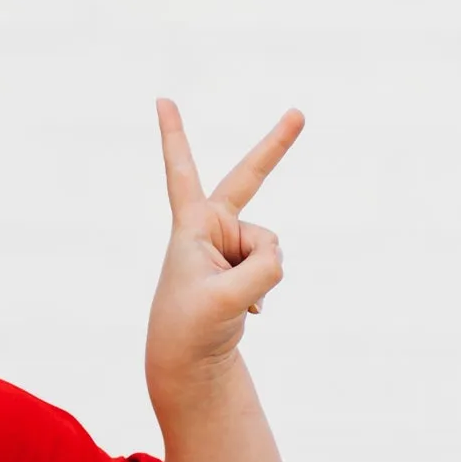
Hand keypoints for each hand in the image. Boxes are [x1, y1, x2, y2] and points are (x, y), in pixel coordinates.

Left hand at [143, 99, 301, 378]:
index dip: (173, 135)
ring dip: (261, 278)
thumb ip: (262, 271)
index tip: (162, 99)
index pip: (181, 172)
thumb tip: (278, 258)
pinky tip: (244, 311)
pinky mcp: (245, 266)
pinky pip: (274, 268)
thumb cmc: (191, 328)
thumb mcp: (227, 300)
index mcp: (191, 226)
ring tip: (230, 300)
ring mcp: (231, 247)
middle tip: (298, 113)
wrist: (188, 362)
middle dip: (276, 146)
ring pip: (272, 248)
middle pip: (250, 179)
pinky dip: (264, 292)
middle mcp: (210, 228)